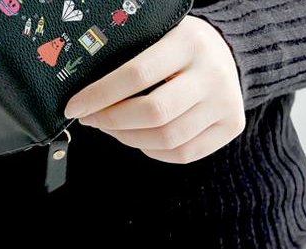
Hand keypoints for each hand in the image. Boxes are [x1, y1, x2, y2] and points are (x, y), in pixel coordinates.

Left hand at [64, 16, 244, 163]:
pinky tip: (139, 138)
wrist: (230, 54)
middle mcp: (213, 73)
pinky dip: (152, 151)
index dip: (100, 95)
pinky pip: (182, 154)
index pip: (137, 74)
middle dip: (112, 121)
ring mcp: (225, 102)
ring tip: (112, 128)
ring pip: (165, 139)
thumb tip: (84, 96)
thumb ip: (130, 60)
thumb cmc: (180, 49)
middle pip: (153, 113)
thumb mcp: (160, 38)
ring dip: (128, 139)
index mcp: (190, 42)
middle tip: (92, 120)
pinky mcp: (230, 126)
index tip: (75, 108)